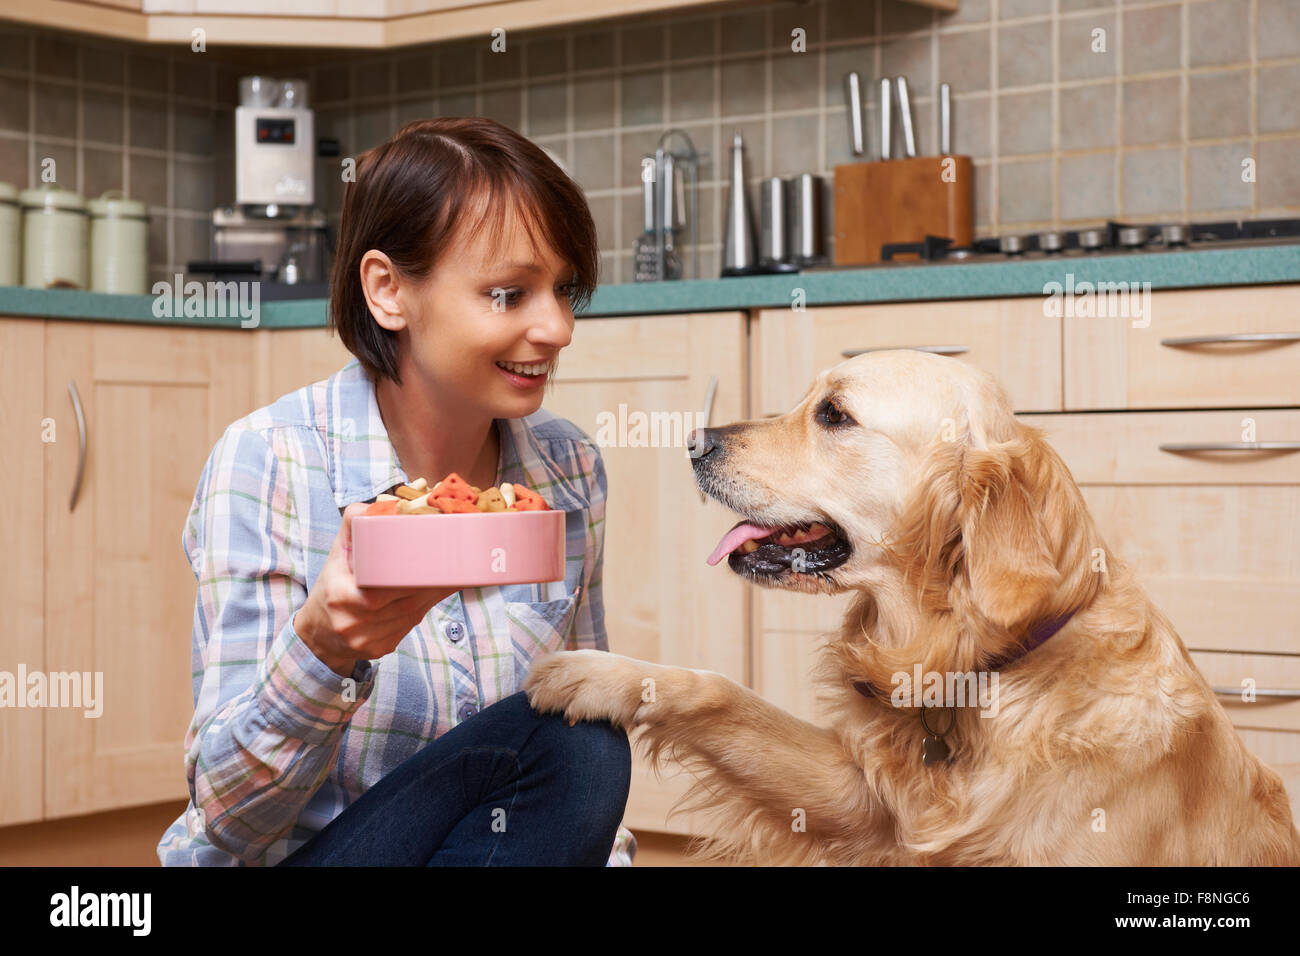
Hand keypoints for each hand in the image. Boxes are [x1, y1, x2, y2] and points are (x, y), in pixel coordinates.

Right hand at [293, 502, 458, 676]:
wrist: (317, 631)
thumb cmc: (333, 584)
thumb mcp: (338, 554)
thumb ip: (355, 525)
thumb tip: (388, 504)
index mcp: (341, 594)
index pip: (387, 584)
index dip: (415, 574)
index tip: (437, 561)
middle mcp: (352, 621)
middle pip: (405, 601)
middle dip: (431, 584)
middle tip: (453, 567)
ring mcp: (365, 640)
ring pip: (411, 616)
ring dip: (431, 598)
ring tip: (447, 580)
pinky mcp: (377, 650)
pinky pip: (406, 628)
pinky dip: (421, 612)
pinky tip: (428, 598)